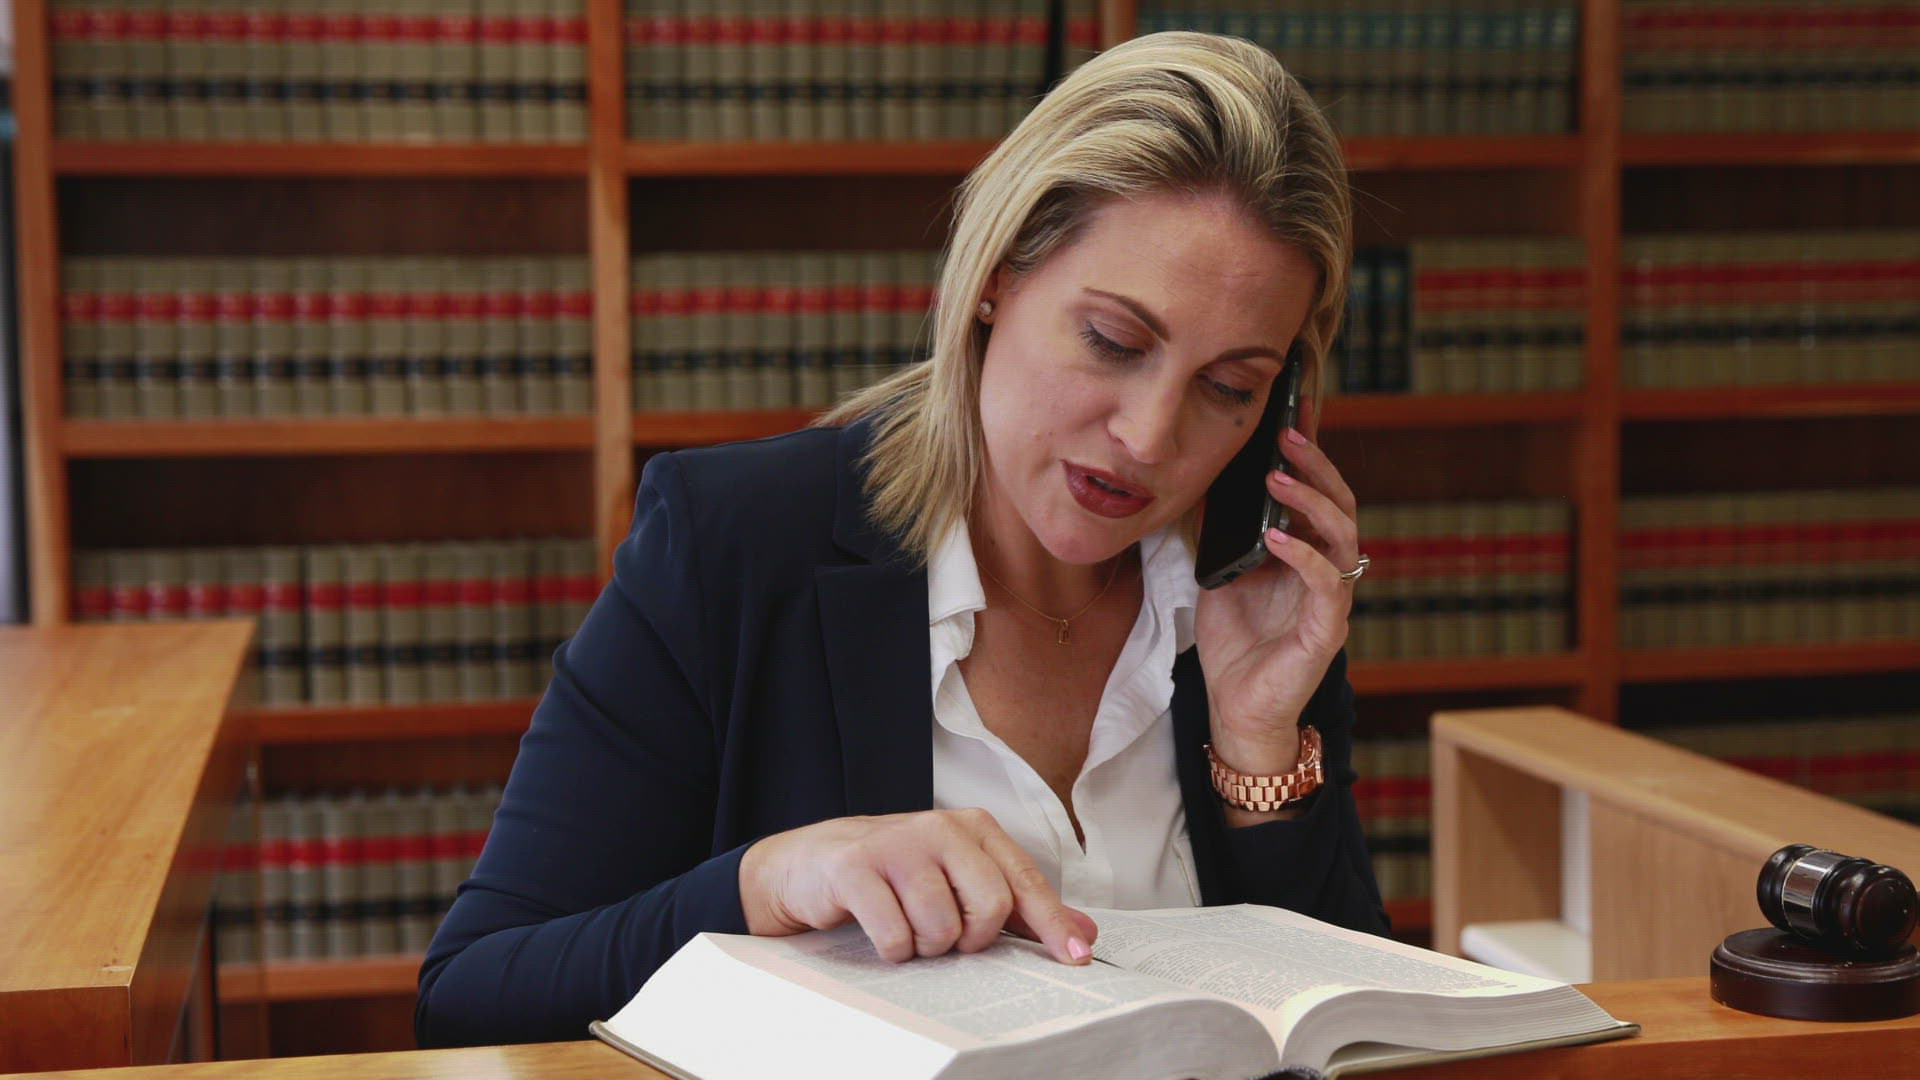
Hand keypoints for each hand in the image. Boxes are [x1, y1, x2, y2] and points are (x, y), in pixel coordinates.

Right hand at [737, 809, 1098, 964]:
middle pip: (990, 906)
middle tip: (949, 937)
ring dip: (926, 946)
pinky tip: (882, 933)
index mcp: (973, 828)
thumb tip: (1083, 934)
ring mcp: (896, 845)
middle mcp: (939, 829)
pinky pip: (895, 936)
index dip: (1052, 925)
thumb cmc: (894, 876)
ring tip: (909, 928)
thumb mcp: (958, 881)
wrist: (809, 865)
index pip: (1025, 881)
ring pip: (941, 928)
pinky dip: (893, 951)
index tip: (1075, 959)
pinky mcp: (856, 868)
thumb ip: (1019, 906)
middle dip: (972, 938)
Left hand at [1194, 395, 1359, 776]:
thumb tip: (1203, 485)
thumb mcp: (1220, 576)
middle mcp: (1326, 571)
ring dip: (1311, 502)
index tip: (1295, 413)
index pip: (1317, 493)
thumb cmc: (1235, 644)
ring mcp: (1330, 599)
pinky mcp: (1326, 630)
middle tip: (1287, 435)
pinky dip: (1305, 556)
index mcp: (1305, 554)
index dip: (1311, 454)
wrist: (1237, 709)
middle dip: (1316, 465)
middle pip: (1339, 505)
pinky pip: (1327, 584)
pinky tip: (1278, 537)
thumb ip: (1220, 536)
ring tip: (1277, 478)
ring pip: (1343, 536)